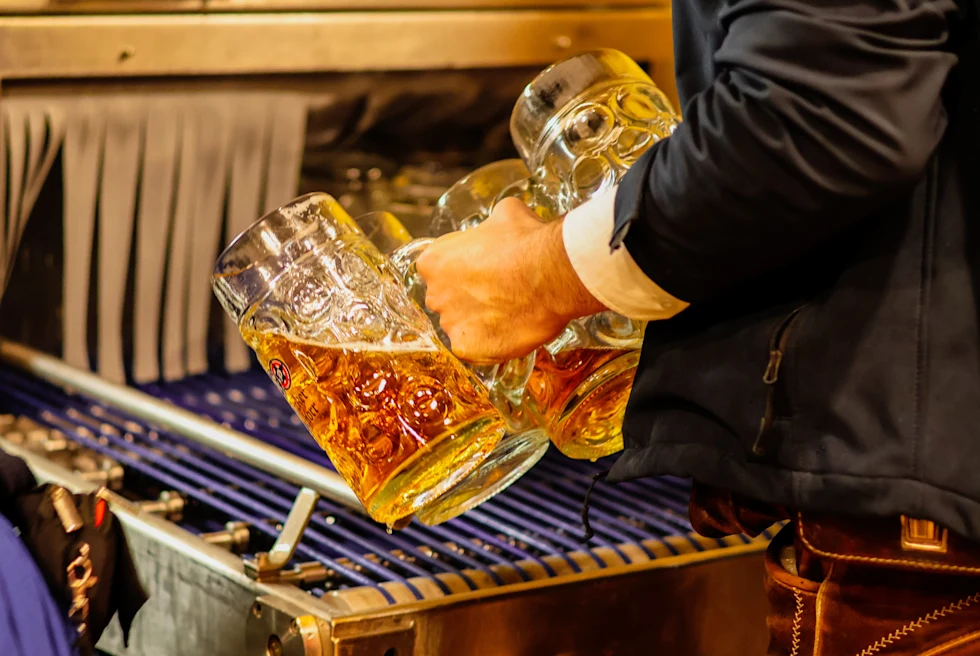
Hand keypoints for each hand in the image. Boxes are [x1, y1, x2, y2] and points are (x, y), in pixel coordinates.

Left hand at [415, 197, 606, 363]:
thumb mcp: (505, 214)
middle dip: (468, 297)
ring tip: (512, 312)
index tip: (484, 271)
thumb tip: (499, 225)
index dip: (464, 270)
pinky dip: (491, 343)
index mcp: (433, 261)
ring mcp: (450, 324)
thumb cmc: (527, 241)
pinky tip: (512, 330)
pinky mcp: (467, 349)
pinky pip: (476, 349)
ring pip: (462, 326)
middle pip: (447, 300)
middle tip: (500, 292)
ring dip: (481, 322)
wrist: (550, 274)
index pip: (439, 269)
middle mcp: (435, 294)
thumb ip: (489, 226)